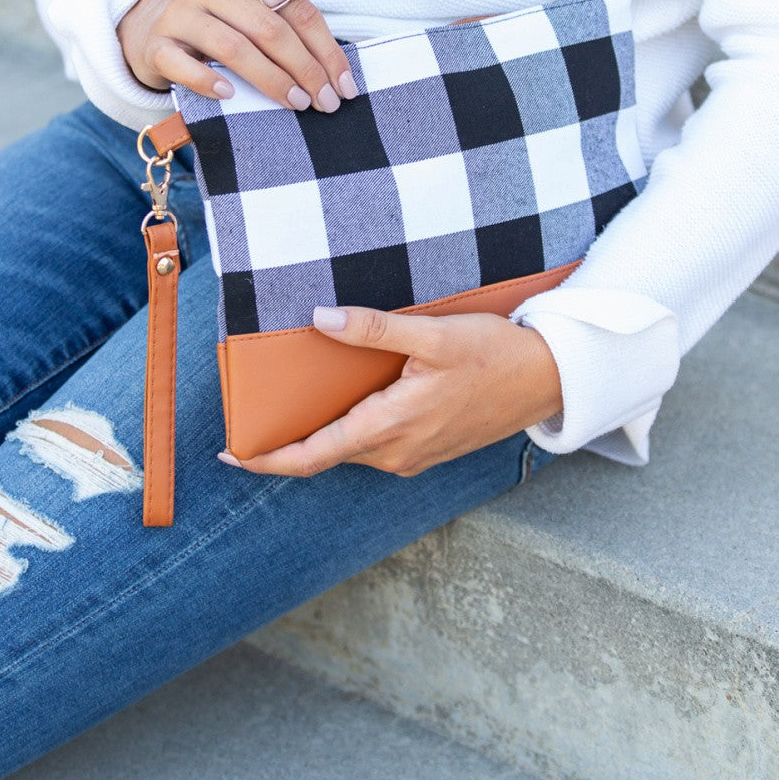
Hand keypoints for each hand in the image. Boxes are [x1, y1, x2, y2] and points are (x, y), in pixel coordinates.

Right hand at [116, 0, 357, 111]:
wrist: (154, 24)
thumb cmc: (221, 21)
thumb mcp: (253, 9)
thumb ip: (289, 27)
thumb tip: (337, 76)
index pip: (296, 7)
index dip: (326, 49)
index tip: (344, 85)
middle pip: (269, 27)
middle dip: (305, 69)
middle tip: (324, 102)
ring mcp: (177, 11)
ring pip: (233, 47)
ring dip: (271, 80)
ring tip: (296, 103)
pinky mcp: (156, 43)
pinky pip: (183, 65)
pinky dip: (209, 82)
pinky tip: (230, 96)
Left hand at [219, 306, 562, 477]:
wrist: (547, 380)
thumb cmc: (494, 356)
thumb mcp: (433, 334)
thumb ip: (375, 329)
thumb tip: (321, 320)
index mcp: (390, 427)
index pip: (312, 456)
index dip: (267, 459)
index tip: (231, 454)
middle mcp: (398, 453)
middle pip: (327, 452)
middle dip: (291, 437)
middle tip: (262, 406)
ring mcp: (415, 456)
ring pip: (353, 448)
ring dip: (326, 429)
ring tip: (305, 393)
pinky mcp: (428, 451)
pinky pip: (377, 444)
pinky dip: (354, 426)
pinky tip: (356, 395)